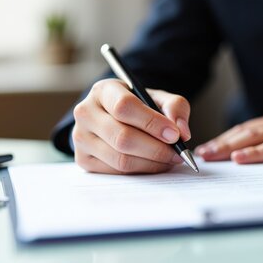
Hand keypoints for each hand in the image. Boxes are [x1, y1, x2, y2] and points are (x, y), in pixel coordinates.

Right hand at [72, 79, 191, 173]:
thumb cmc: (138, 107)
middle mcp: (86, 112)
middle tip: (177, 153)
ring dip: (151, 163)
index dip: (152, 123)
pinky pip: (116, 172)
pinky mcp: (83, 159)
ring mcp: (81, 138)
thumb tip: (182, 132)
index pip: (125, 106)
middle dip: (156, 149)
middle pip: (123, 137)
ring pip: (120, 159)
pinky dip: (141, 171)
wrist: (114, 118)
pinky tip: (153, 164)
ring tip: (169, 159)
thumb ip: (175, 108)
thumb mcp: (158, 98)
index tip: (174, 135)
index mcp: (103, 91)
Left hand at [195, 106, 262, 162]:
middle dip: (219, 143)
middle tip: (198, 153)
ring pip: (253, 137)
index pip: (246, 129)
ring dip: (228, 147)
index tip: (207, 147)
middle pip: (243, 132)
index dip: (224, 138)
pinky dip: (255, 153)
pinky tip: (240, 157)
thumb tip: (262, 153)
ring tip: (209, 156)